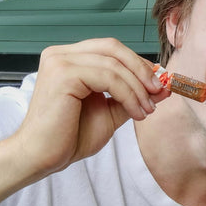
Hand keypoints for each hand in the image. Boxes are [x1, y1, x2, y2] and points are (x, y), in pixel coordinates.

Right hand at [11, 38, 170, 177]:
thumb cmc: (70, 137)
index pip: (111, 49)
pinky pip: (108, 77)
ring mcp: (60, 61)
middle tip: (158, 92)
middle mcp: (61, 54)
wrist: (43, 157)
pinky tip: (136, 113)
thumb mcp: (110, 112)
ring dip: (137, 88)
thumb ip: (132, 96)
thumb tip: (163, 85)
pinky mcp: (63, 74)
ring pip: (114, 64)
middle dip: (142, 70)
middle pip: (113, 48)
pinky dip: (128, 95)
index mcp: (70, 59)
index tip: (159, 85)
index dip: (138, 64)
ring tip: (146, 111)